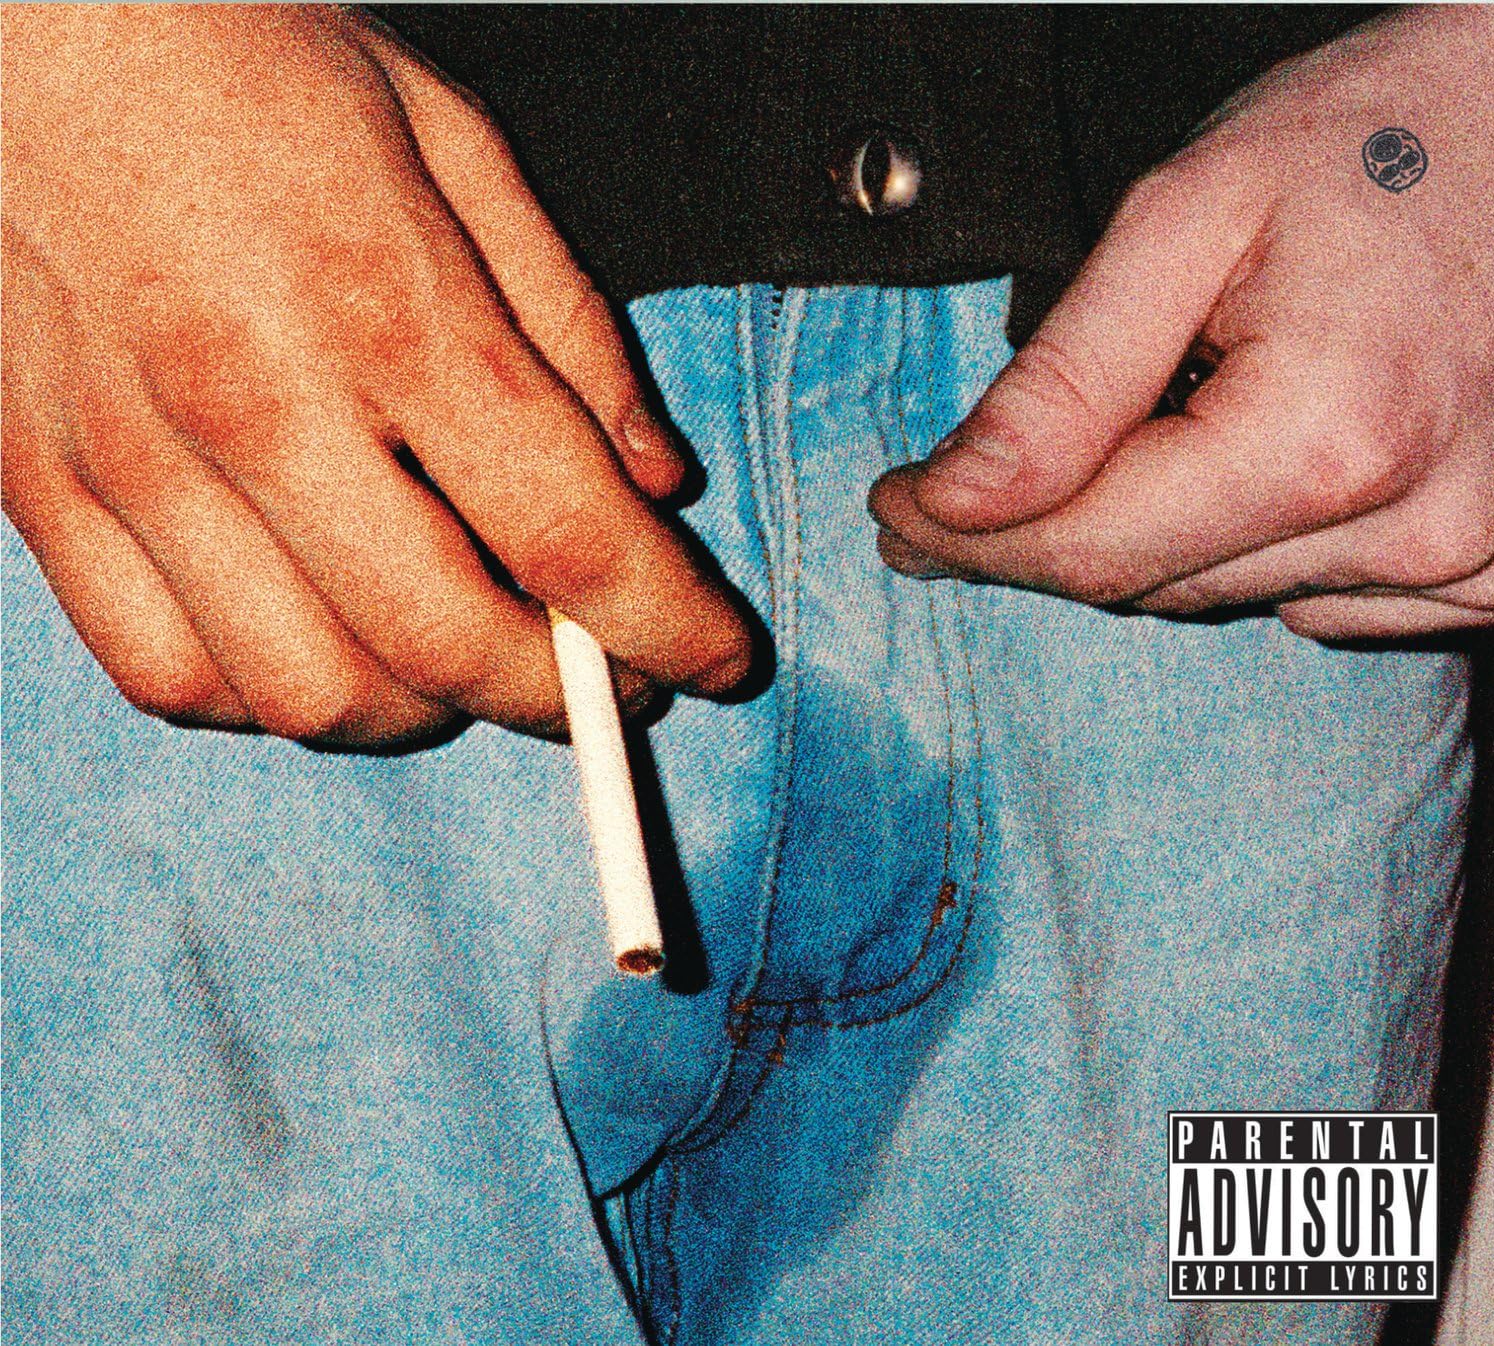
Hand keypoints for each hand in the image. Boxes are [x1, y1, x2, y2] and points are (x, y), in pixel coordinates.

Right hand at [2, 5, 751, 749]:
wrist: (16, 12)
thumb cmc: (248, 57)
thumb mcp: (458, 146)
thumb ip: (569, 327)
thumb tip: (653, 481)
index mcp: (390, 308)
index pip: (571, 533)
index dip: (671, 626)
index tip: (717, 662)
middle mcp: (258, 405)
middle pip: (447, 645)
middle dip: (560, 697)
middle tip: (605, 677)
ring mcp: (135, 461)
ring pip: (307, 693)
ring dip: (423, 711)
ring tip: (464, 657)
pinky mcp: (41, 491)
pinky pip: (169, 675)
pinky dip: (271, 697)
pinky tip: (321, 640)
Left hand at [870, 7, 1493, 640]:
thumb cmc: (1373, 141)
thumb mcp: (1188, 218)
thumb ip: (1066, 379)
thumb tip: (958, 500)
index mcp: (1331, 439)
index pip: (1089, 550)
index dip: (968, 538)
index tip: (895, 511)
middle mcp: (1414, 529)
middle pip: (1148, 584)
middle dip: (1039, 537)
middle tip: (955, 489)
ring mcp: (1471, 563)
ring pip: (1218, 596)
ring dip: (1150, 534)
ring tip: (1154, 426)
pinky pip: (1313, 600)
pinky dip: (1254, 545)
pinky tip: (1261, 459)